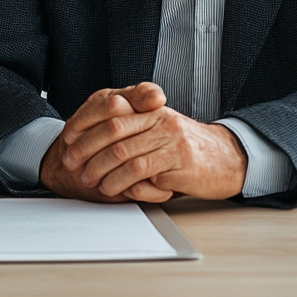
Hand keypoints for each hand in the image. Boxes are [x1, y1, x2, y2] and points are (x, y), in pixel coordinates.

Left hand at [43, 82, 247, 201]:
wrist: (227, 158)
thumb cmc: (189, 148)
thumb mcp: (160, 129)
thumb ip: (135, 127)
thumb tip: (97, 133)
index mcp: (152, 108)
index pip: (111, 109)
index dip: (87, 123)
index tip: (69, 137)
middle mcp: (160, 118)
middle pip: (113, 128)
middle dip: (88, 147)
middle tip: (72, 161)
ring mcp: (170, 138)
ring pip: (125, 151)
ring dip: (101, 168)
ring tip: (89, 179)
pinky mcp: (179, 161)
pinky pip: (143, 170)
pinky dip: (122, 181)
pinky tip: (112, 188)